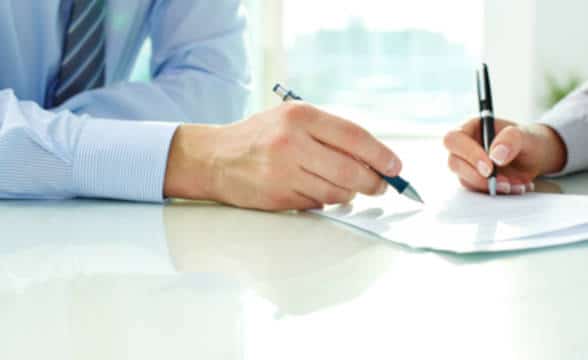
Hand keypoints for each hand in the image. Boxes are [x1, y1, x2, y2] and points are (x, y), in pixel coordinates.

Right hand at [164, 102, 401, 209]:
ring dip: (349, 194)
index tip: (395, 167)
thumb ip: (330, 133)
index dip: (381, 154)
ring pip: (337, 192)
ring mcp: (283, 172)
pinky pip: (317, 204)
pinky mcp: (277, 198)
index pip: (354, 137)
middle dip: (374, 182)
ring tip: (346, 187)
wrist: (215, 157)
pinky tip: (315, 190)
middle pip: (351, 170)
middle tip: (381, 186)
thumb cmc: (260, 136)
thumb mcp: (292, 119)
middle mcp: (291, 143)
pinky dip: (325, 200)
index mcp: (299, 116)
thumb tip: (374, 158)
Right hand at [443, 118, 566, 194]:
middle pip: (454, 163)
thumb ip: (511, 140)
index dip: (468, 153)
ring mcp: (468, 166)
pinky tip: (514, 188)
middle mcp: (465, 148)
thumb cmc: (528, 140)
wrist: (536, 157)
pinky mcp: (475, 181)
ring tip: (514, 185)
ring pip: (465, 180)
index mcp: (471, 129)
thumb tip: (495, 156)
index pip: (454, 139)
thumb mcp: (525, 135)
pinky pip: (477, 191)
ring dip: (489, 187)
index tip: (489, 167)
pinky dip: (496, 193)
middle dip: (478, 176)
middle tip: (502, 182)